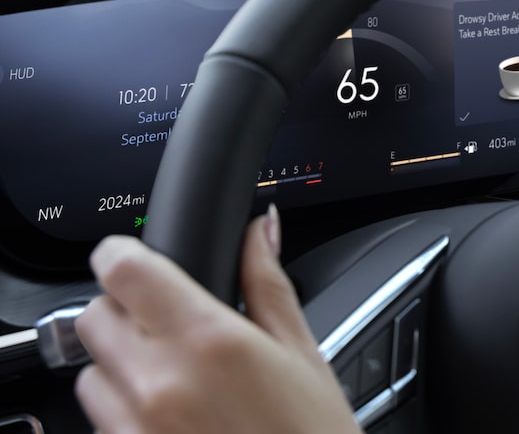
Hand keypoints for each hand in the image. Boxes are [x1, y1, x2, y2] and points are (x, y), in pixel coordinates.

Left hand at [75, 206, 361, 432]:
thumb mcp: (302, 353)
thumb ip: (267, 282)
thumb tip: (262, 229)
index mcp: (210, 341)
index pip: (122, 268)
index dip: (124, 253)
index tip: (135, 258)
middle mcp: (161, 384)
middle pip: (95, 316)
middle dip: (126, 312)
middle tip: (170, 327)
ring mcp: (137, 430)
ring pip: (91, 373)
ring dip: (121, 368)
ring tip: (177, 384)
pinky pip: (101, 424)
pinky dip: (127, 414)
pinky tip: (176, 421)